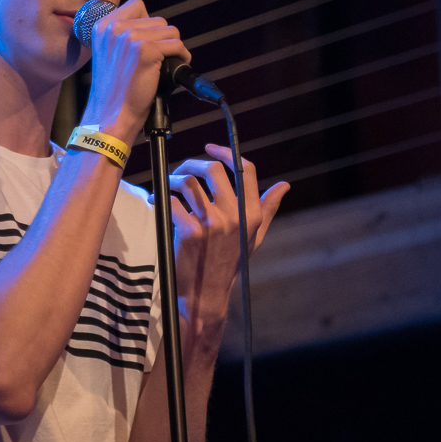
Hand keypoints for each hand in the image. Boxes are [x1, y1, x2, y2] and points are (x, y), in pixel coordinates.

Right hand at [81, 0, 191, 143]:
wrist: (111, 116)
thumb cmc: (114, 91)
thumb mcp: (110, 53)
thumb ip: (124, 35)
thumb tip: (154, 25)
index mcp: (102, 26)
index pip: (137, 6)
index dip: (148, 24)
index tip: (149, 43)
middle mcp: (114, 28)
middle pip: (157, 19)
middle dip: (163, 39)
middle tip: (159, 59)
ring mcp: (129, 38)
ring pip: (170, 31)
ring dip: (173, 48)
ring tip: (165, 65)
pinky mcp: (146, 51)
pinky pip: (176, 45)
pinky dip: (182, 57)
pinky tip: (173, 70)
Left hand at [165, 144, 288, 328]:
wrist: (207, 293)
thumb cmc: (230, 262)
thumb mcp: (254, 236)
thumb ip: (267, 209)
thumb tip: (284, 186)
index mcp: (252, 213)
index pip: (245, 170)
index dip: (226, 153)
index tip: (210, 148)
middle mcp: (235, 216)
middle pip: (214, 170)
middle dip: (193, 164)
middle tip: (182, 170)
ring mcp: (212, 223)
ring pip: (189, 183)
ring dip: (173, 179)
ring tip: (167, 185)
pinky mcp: (190, 231)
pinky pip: (172, 202)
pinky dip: (160, 198)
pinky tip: (156, 201)